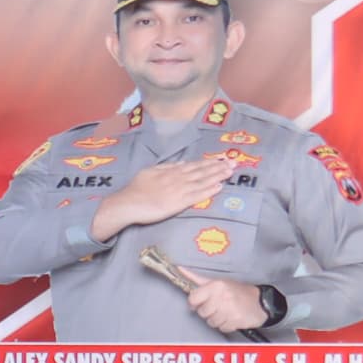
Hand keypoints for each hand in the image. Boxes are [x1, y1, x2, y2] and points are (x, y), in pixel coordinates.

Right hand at [92, 153, 239, 236]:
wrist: (128, 203)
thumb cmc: (135, 189)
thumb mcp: (149, 171)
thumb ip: (167, 167)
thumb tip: (182, 163)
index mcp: (171, 171)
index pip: (194, 165)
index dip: (209, 162)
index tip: (222, 159)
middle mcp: (178, 179)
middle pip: (202, 171)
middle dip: (218, 167)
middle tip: (234, 163)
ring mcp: (180, 190)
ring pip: (202, 181)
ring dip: (217, 176)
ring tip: (230, 172)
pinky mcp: (179, 203)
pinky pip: (197, 195)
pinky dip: (209, 191)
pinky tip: (219, 187)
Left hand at [183, 274, 269, 333]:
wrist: (262, 302)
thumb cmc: (237, 292)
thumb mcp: (218, 282)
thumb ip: (197, 279)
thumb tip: (180, 269)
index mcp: (216, 286)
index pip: (193, 298)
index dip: (195, 303)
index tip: (201, 302)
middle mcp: (222, 296)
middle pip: (202, 312)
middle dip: (208, 312)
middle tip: (219, 307)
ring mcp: (229, 309)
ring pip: (211, 322)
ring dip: (217, 320)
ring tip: (226, 312)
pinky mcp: (236, 320)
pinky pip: (222, 328)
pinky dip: (226, 326)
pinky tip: (232, 318)